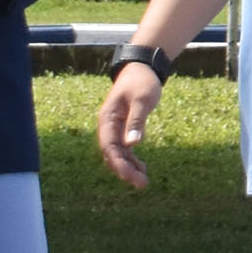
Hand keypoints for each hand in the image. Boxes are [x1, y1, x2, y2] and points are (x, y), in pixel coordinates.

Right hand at [97, 63, 164, 191]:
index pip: (109, 147)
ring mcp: (114, 129)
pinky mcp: (123, 129)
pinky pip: (124, 149)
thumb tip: (132, 144)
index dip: (118, 163)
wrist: (141, 68)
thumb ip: (137, 120)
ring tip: (144, 182)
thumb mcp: (142, 99)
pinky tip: (142, 168)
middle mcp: (108, 126)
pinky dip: (132, 159)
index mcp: (107, 119)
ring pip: (118, 154)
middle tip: (142, 184)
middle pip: (112, 154)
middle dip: (125, 170)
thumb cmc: (141, 82)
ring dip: (129, 168)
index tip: (129, 176)